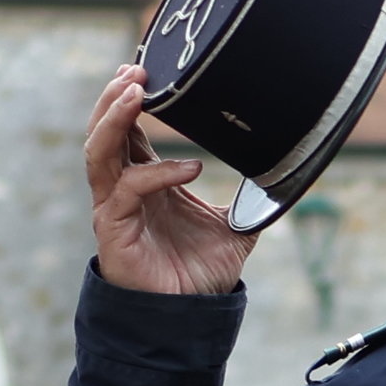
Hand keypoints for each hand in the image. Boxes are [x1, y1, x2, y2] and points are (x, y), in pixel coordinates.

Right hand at [85, 63, 258, 297]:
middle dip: (114, 96)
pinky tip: (191, 167)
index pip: (127, 127)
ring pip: (98, 151)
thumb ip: (252, 199)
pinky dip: (158, 173)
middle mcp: (123, 189)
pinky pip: (129, 190)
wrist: (188, 319)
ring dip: (113, 118)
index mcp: (144, 180)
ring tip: (136, 92)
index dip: (131, 96)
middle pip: (103, 130)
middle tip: (136, 69)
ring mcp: (114, 208)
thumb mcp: (235, 228)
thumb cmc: (200, 274)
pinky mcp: (114, 230)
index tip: (146, 66)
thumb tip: (287, 177)